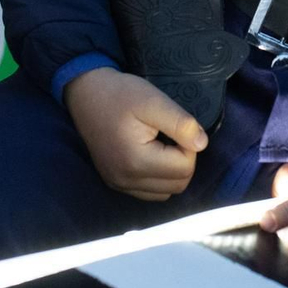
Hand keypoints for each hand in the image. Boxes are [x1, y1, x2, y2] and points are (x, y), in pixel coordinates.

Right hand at [64, 67, 208, 200]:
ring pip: (165, 193)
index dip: (189, 146)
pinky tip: (153, 155)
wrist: (85, 94)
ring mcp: (119, 184)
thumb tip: (202, 144)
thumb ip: (181, 123)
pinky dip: (159, 178)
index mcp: (136, 162)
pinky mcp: (115, 183)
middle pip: (178, 185)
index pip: (184, 168)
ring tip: (162, 145)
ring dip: (172, 172)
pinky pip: (149, 192)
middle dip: (183, 161)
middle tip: (171, 135)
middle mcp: (125, 180)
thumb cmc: (120, 94)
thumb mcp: (153, 101)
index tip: (176, 127)